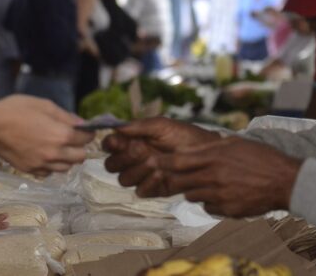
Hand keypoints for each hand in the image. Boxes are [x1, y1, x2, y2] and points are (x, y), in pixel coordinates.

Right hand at [0, 96, 91, 176]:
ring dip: (67, 159)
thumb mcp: (45, 105)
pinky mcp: (31, 170)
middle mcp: (55, 153)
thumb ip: (66, 116)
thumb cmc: (16, 110)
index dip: (87, 133)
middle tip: (72, 140)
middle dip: (80, 148)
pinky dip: (51, 166)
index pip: (87, 139)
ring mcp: (42, 164)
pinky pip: (49, 173)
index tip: (83, 130)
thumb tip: (81, 124)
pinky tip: (45, 156)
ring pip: (66, 168)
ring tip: (58, 148)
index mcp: (62, 135)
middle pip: (80, 157)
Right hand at [103, 118, 220, 194]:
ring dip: (136, 171)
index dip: (110, 145)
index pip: (109, 146)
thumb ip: (139, 126)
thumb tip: (116, 128)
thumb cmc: (184, 135)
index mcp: (131, 141)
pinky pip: (140, 191)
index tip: (118, 142)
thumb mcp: (162, 125)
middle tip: (140, 150)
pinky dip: (147, 183)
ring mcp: (142, 175)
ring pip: (124, 179)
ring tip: (154, 162)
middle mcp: (133, 160)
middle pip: (111, 165)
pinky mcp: (153, 189)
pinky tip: (160, 174)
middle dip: (123, 158)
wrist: (205, 153)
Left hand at [151, 137, 302, 217]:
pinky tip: (225, 194)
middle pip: (179, 182)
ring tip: (210, 183)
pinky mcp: (227, 210)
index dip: (160, 162)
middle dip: (172, 180)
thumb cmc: (262, 158)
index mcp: (214, 157)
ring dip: (194, 190)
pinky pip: (208, 207)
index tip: (150, 162)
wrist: (285, 181)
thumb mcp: (236, 144)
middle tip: (171, 178)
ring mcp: (220, 195)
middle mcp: (214, 176)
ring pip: (192, 196)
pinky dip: (211, 202)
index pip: (177, 161)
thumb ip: (212, 146)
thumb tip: (190, 148)